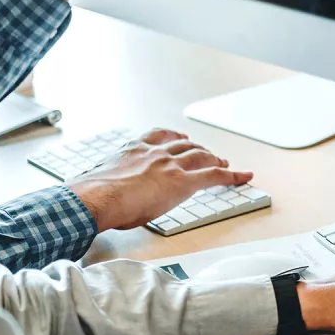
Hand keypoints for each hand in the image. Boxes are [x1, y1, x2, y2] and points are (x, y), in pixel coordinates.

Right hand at [67, 128, 252, 232]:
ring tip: (224, 164)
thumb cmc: (91, 195)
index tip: (180, 138)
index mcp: (134, 149)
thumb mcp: (100, 180)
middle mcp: (156, 153)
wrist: (95, 198)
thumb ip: (111, 182)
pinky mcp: (183, 181)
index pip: (159, 136)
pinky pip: (215, 176)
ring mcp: (171, 165)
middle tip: (207, 154)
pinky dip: (232, 175)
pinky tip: (243, 176)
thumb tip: (105, 194)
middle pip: (185, 146)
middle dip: (198, 149)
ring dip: (215, 159)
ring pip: (202, 157)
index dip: (174, 137)